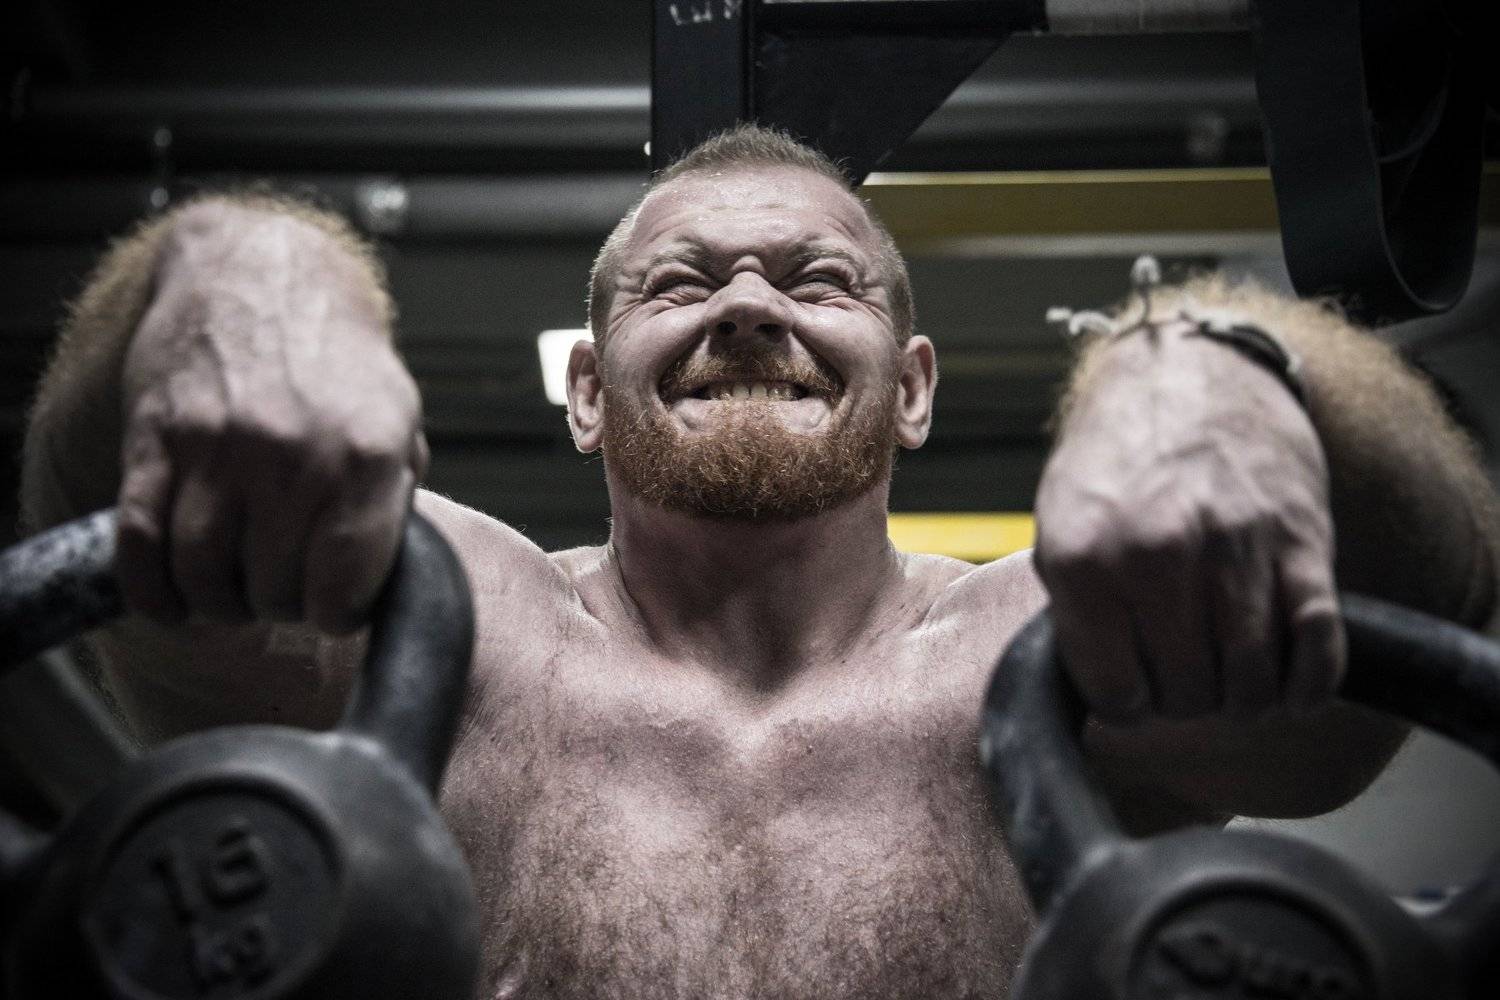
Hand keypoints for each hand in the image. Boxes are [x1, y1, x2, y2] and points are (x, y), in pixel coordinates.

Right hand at [116, 200, 426, 633]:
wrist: (257, 273)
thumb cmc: (336, 358)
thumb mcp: (398, 420)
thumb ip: (393, 502)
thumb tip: (380, 583)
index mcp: (367, 456)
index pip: (344, 590)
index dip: (337, 613)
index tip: (332, 604)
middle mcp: (295, 454)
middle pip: (273, 592)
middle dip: (279, 605)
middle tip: (281, 583)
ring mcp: (220, 447)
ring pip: (204, 578)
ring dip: (217, 602)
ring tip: (234, 586)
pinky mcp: (156, 440)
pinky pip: (141, 545)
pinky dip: (154, 590)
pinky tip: (174, 595)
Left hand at [1032, 319, 1340, 722]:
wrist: (1192, 373)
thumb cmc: (1118, 462)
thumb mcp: (1060, 528)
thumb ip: (1076, 613)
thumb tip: (1107, 698)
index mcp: (1084, 559)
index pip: (1116, 695)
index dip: (1128, 703)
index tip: (1136, 686)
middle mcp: (1156, 556)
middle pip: (1186, 697)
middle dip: (1185, 699)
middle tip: (1183, 671)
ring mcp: (1234, 549)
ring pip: (1251, 686)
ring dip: (1244, 700)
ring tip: (1230, 678)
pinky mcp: (1302, 541)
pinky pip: (1317, 648)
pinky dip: (1308, 684)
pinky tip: (1289, 683)